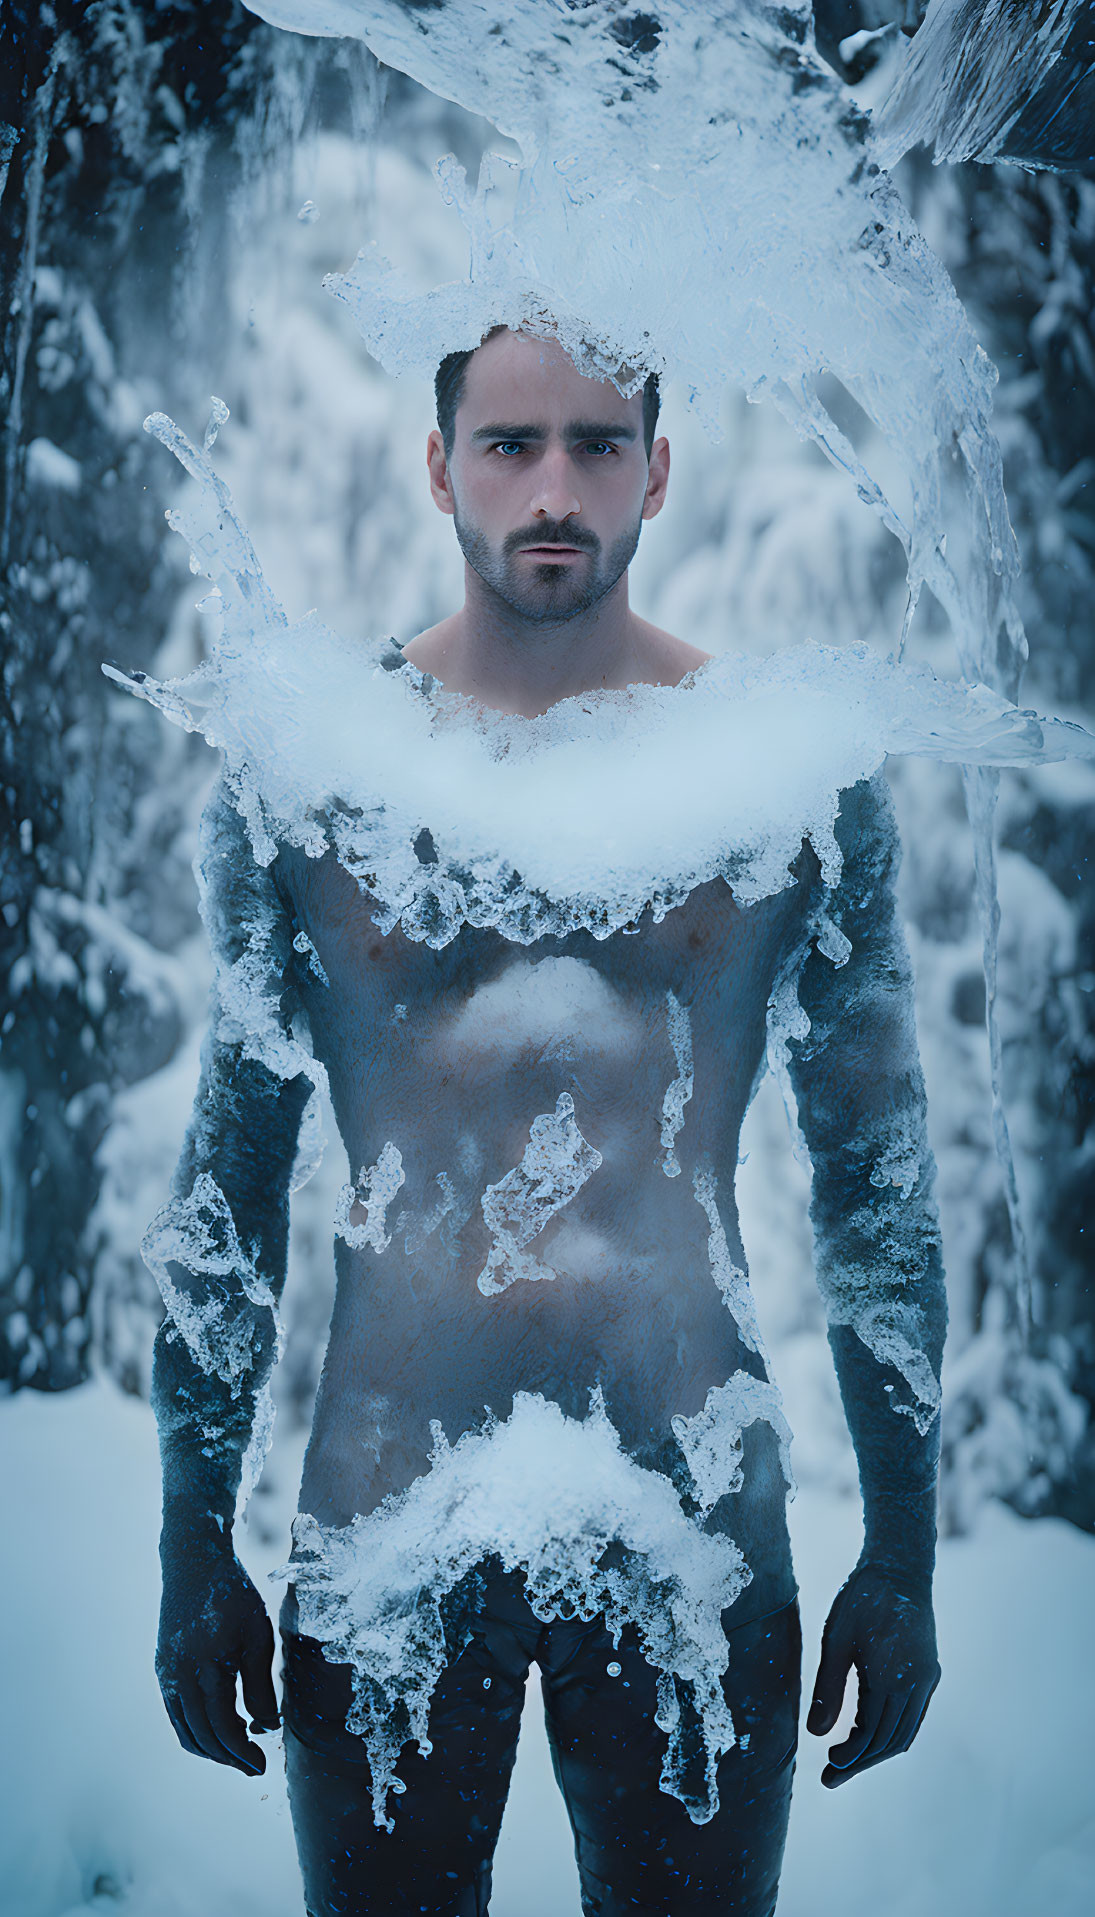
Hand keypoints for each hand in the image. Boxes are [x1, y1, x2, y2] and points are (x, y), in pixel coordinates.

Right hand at [156, 1546, 279, 1774]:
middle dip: (228, 1758)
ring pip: (184, 1729)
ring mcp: (166, 1674)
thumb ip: (260, 1684)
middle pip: (201, 1736)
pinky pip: (176, 1713)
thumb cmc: (233, 1596)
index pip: (222, 1728)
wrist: (194, 1563)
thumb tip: (266, 1726)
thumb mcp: (258, 1636)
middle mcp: (178, 1676)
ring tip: (237, 1753)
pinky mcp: (162, 1668)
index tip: (262, 1765)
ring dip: (210, 1748)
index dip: (242, 1753)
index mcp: (206, 1668)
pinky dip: (194, 1729)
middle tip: (253, 1767)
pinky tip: (218, 1728)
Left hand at [806, 1561, 939, 1787]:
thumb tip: (816, 1735)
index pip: (873, 1737)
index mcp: (896, 1679)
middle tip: (829, 1777)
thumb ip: (829, 1687)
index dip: (850, 1758)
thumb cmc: (863, 1597)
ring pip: (905, 1732)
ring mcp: (927, 1679)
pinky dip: (889, 1729)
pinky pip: (912, 1715)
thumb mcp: (836, 1638)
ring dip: (875, 1749)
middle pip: (891, 1741)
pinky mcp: (928, 1672)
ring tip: (843, 1757)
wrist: (900, 1565)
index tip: (827, 1769)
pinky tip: (863, 1729)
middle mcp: (919, 1685)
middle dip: (861, 1762)